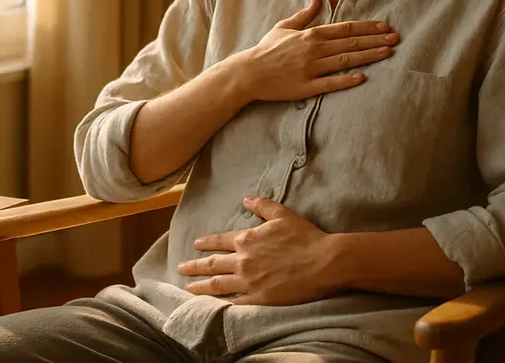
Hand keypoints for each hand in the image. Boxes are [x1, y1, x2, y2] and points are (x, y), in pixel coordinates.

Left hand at [177, 196, 339, 305]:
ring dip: (201, 286)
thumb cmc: (305, 237)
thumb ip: (262, 206)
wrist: (324, 262)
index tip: (196, 244)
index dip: (206, 243)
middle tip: (181, 268)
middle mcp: (243, 260)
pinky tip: (214, 304)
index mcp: (247, 239)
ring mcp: (249, 281)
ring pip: (217, 284)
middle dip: (194, 266)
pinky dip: (222, 302)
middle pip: (212, 264)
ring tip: (188, 287)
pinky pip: (235, 301)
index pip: (219, 241)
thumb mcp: (282, 214)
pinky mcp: (259, 298)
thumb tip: (246, 199)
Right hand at [230, 0, 397, 102]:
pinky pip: (330, 83)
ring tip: (387, 54)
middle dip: (375, 40)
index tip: (385, 27)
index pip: (345, 28)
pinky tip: (363, 77)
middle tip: (396, 39)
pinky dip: (347, 80)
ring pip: (345, 61)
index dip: (367, 27)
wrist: (249, 72)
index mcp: (311, 34)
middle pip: (350, 43)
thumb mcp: (284, 26)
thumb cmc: (266, 49)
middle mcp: (314, 49)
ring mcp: (311, 68)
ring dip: (368, 57)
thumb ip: (305, 15)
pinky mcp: (307, 86)